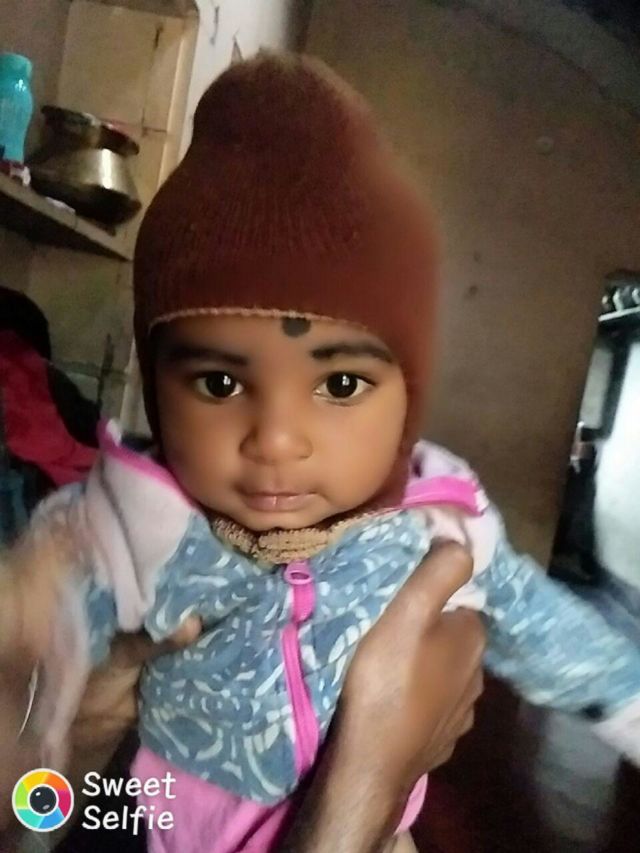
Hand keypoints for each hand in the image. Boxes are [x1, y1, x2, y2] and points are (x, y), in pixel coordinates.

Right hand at [283, 541, 485, 852]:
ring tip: (386, 662)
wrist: (371, 763)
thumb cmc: (386, 680)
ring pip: (443, 671)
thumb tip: (462, 538)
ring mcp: (462, 712)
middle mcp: (478, 674)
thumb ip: (438, 572)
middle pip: (452, 635)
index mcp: (473, 638)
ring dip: (423, 664)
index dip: (433, 594)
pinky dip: (417, 697)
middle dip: (428, 628)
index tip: (401, 595)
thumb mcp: (407, 613)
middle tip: (387, 626)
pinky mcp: (442, 739)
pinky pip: (433, 704)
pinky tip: (393, 697)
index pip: (462, 600)